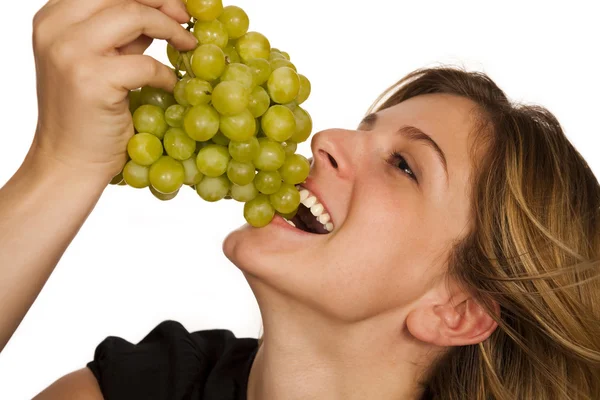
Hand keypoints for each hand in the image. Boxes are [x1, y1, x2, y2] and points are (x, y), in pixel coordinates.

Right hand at [30, 0, 196, 182]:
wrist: (69, 161)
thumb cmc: (87, 116)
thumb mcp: (101, 63)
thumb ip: (122, 37)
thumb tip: (163, 12)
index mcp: (53, 19)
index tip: (176, 6)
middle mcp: (56, 28)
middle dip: (163, 1)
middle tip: (187, 19)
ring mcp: (71, 52)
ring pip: (134, 15)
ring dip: (171, 29)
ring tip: (189, 45)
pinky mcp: (92, 79)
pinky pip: (147, 64)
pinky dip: (167, 75)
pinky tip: (171, 86)